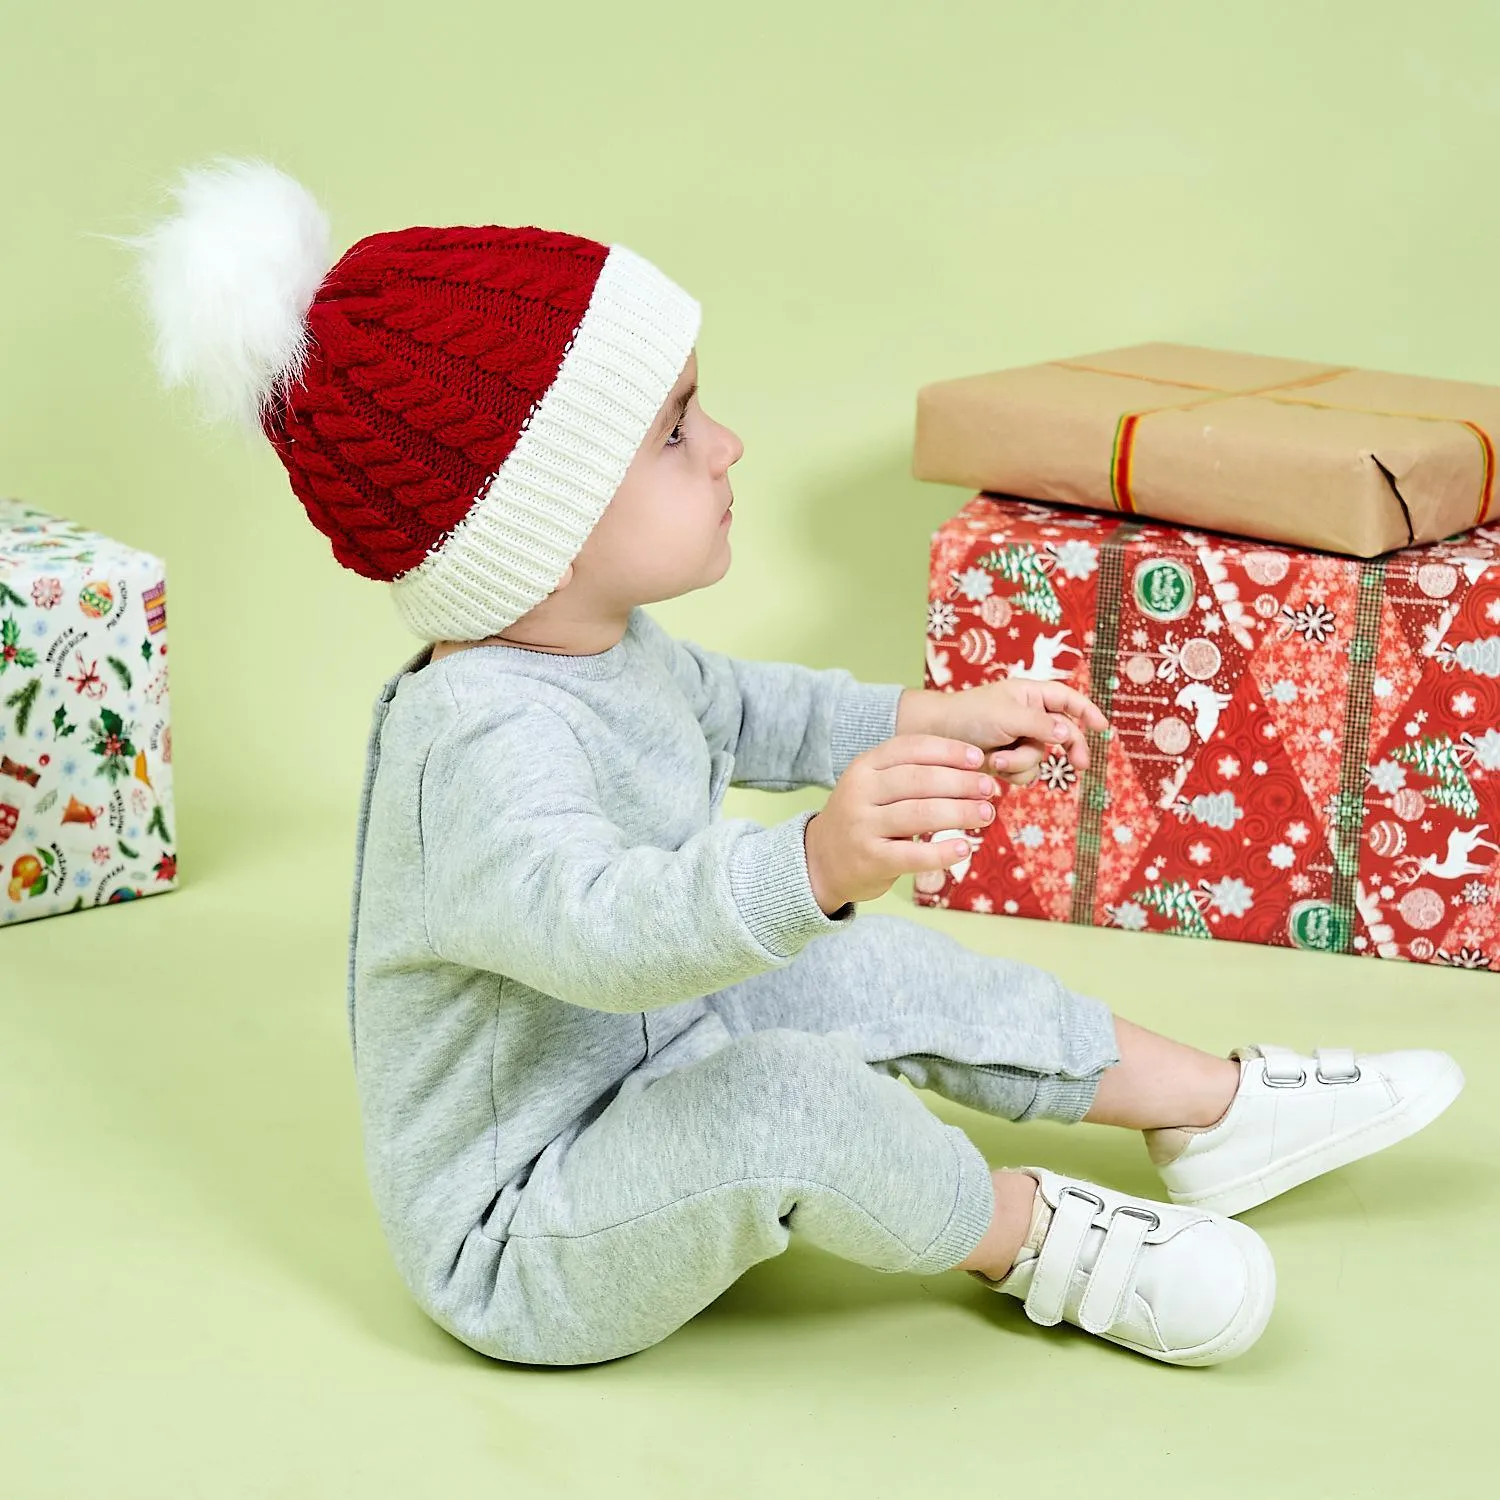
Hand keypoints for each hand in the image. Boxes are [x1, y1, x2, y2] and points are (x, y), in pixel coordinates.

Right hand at [804, 734, 1000, 912]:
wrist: (820, 860)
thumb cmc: (863, 818)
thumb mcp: (874, 786)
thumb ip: (910, 774)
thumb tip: (971, 769)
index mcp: (864, 766)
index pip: (911, 748)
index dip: (948, 751)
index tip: (978, 759)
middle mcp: (860, 792)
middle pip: (920, 780)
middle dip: (961, 782)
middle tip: (989, 789)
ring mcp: (863, 826)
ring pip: (920, 814)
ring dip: (960, 812)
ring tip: (986, 814)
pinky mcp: (870, 860)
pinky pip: (913, 855)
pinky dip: (942, 852)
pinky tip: (964, 848)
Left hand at [914, 677, 1109, 788]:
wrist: (937, 737)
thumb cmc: (970, 715)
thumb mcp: (1008, 715)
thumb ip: (1041, 724)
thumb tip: (1068, 731)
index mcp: (1030, 694)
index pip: (1067, 699)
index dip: (1086, 711)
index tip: (1103, 728)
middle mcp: (1028, 716)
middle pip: (1063, 734)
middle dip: (1070, 749)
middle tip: (1080, 766)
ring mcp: (1018, 740)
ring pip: (1041, 758)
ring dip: (1023, 762)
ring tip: (999, 759)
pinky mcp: (1007, 761)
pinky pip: (1025, 772)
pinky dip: (1013, 772)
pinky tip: (994, 766)